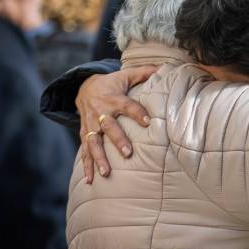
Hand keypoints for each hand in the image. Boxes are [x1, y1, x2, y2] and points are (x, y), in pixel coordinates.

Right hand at [76, 65, 158, 183]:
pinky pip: (84, 151)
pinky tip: (91, 180)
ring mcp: (91, 125)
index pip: (127, 105)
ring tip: (106, 172)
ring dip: (99, 158)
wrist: (83, 88)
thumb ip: (144, 73)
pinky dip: (86, 166)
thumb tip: (165, 68)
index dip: (136, 112)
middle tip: (128, 153)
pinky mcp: (84, 134)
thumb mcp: (125, 76)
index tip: (146, 121)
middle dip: (118, 140)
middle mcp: (101, 113)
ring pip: (94, 142)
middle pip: (109, 127)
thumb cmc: (111, 84)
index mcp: (113, 98)